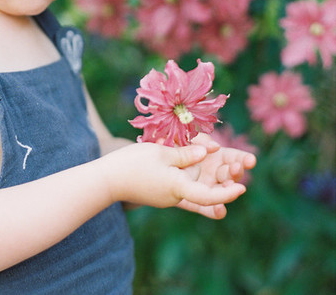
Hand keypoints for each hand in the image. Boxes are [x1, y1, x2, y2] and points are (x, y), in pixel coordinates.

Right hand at [102, 141, 248, 213]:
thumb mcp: (161, 152)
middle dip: (223, 181)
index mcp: (177, 188)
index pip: (207, 196)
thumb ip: (185, 153)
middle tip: (239, 167)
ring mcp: (168, 195)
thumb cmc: (132, 163)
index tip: (242, 187)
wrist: (106, 179)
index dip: (226, 193)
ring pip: (196, 188)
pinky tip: (201, 163)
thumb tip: (207, 152)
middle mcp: (176, 196)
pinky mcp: (162, 190)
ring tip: (228, 166)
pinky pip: (184, 187)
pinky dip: (195, 179)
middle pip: (205, 192)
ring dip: (211, 179)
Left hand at [177, 133, 256, 218]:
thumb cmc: (170, 144)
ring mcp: (204, 188)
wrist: (149, 162)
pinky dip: (214, 211)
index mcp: (214, 156)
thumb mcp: (183, 136)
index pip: (234, 158)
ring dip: (228, 192)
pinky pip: (205, 208)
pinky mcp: (192, 200)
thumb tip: (215, 147)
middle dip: (236, 171)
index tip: (251, 160)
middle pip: (230, 175)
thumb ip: (198, 140)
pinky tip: (220, 211)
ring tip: (233, 189)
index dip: (243, 159)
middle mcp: (213, 173)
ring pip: (221, 192)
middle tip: (236, 168)